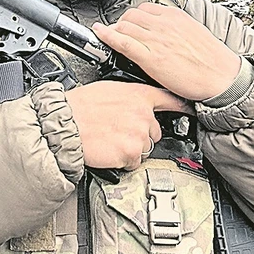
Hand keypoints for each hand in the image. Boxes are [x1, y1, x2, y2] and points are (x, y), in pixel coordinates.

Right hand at [64, 81, 191, 169]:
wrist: (63, 124)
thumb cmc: (78, 107)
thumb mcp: (108, 90)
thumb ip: (128, 98)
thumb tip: (134, 105)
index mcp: (138, 95)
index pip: (169, 100)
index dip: (182, 106)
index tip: (191, 110)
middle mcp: (143, 114)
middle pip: (155, 132)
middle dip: (140, 137)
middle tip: (119, 134)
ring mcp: (139, 134)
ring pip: (145, 149)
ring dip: (130, 150)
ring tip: (110, 141)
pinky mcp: (130, 152)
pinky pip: (134, 163)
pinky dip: (122, 162)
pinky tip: (108, 151)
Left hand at [92, 3, 241, 101]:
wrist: (222, 77)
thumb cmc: (213, 60)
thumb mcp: (194, 32)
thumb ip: (176, 28)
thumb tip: (164, 29)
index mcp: (175, 16)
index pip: (145, 8)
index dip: (134, 18)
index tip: (131, 24)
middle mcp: (163, 24)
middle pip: (131, 15)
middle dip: (123, 23)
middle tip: (121, 34)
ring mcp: (156, 40)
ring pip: (124, 26)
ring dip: (116, 31)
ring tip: (114, 39)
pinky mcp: (150, 58)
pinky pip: (122, 42)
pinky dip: (107, 36)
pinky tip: (100, 34)